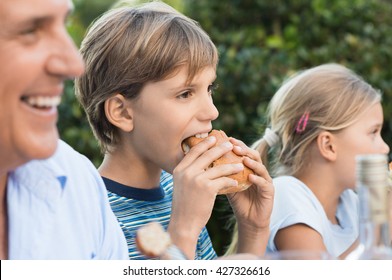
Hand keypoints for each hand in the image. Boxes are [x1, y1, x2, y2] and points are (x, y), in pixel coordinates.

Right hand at [168, 135, 244, 257]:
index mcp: (179, 169)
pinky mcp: (207, 188)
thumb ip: (188, 173)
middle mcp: (187, 172)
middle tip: (230, 145)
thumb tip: (200, 163)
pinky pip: (223, 181)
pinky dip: (231, 181)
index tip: (213, 138)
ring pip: (219, 168)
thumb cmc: (184, 206)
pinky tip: (236, 183)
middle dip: (220, 148)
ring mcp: (197, 179)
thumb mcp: (181, 185)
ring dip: (231, 166)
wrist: (183, 223)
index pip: (193, 151)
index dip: (204, 143)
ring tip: (240, 165)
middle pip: (207, 155)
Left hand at [226, 137, 273, 254]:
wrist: (248, 219)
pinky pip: (264, 183)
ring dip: (252, 162)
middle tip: (234, 146)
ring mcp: (265, 180)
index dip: (237, 145)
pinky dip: (257, 179)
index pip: (244, 152)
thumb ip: (221, 173)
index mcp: (248, 167)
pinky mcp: (269, 191)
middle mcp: (258, 171)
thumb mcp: (227, 184)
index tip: (227, 139)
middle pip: (253, 156)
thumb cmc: (238, 201)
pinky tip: (250, 177)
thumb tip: (203, 162)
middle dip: (244, 150)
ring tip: (243, 158)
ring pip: (260, 167)